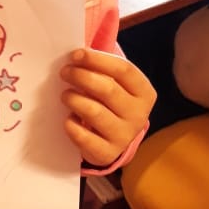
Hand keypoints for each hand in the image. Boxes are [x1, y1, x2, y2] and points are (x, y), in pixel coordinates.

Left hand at [60, 48, 155, 167]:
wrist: (112, 139)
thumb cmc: (110, 103)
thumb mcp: (114, 84)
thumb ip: (101, 70)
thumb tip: (76, 56)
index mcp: (144, 92)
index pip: (124, 70)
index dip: (97, 59)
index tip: (75, 54)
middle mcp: (138, 115)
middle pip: (107, 89)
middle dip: (81, 76)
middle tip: (64, 72)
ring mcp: (124, 136)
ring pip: (94, 112)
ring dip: (74, 99)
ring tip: (65, 95)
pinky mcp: (107, 153)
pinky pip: (84, 137)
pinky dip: (71, 126)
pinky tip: (68, 119)